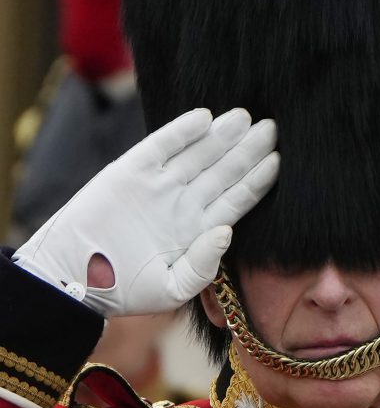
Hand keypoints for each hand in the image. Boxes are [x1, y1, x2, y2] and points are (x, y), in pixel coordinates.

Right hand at [13, 108, 278, 315]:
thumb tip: (227, 232)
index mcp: (199, 229)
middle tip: (271, 127)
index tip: (279, 160)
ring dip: (222, 135)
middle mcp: (184, 202)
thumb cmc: (124, 290)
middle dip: (248, 149)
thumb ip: (202, 266)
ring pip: (199, 154)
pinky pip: (162, 145)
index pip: (237, 199)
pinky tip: (205, 118)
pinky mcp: (131, 171)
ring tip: (246, 117)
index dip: (258, 179)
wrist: (72, 277)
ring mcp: (159, 184)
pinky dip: (182, 131)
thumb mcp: (171, 289)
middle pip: (224, 170)